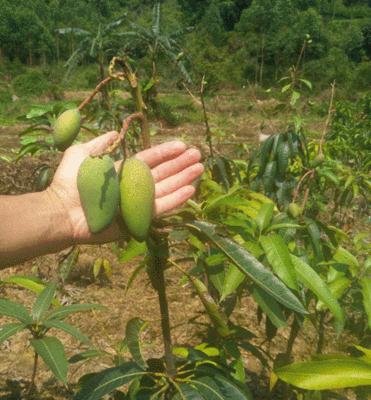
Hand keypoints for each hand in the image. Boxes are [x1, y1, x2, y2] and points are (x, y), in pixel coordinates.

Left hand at [48, 131, 203, 243]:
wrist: (63, 211)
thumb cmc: (70, 183)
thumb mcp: (81, 154)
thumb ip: (100, 142)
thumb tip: (116, 131)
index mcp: (123, 171)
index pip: (149, 160)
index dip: (165, 152)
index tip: (182, 145)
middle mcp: (133, 186)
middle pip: (162, 173)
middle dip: (180, 164)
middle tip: (198, 156)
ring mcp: (137, 203)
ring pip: (166, 189)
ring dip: (183, 179)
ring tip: (199, 169)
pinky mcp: (138, 219)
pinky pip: (161, 208)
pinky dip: (176, 200)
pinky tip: (190, 190)